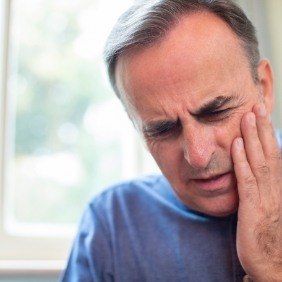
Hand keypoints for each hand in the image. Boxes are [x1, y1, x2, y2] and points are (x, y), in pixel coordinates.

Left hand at [231, 103, 281, 281]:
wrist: (272, 264)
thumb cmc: (268, 234)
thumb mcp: (268, 206)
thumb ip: (262, 185)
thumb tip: (252, 165)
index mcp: (279, 186)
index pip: (274, 154)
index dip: (267, 133)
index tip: (261, 114)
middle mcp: (276, 187)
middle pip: (269, 152)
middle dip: (262, 128)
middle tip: (256, 106)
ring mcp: (265, 196)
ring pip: (259, 160)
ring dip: (252, 138)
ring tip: (247, 117)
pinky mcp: (252, 206)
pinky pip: (246, 179)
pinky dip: (240, 160)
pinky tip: (234, 145)